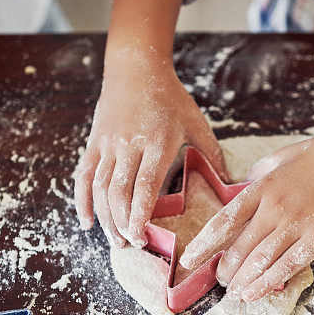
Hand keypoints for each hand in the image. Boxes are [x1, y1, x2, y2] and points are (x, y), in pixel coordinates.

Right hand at [74, 50, 224, 247]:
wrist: (136, 68)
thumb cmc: (171, 98)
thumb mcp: (196, 123)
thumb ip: (212, 154)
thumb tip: (231, 184)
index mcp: (157, 142)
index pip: (145, 185)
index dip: (139, 214)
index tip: (142, 237)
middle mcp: (129, 145)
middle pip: (119, 192)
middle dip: (123, 223)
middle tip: (132, 246)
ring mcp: (108, 144)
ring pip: (100, 188)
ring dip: (105, 218)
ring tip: (115, 242)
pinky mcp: (94, 144)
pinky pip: (84, 176)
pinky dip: (82, 201)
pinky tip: (88, 223)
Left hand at [178, 133, 313, 302]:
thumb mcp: (281, 157)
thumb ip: (259, 173)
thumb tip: (243, 183)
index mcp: (262, 188)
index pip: (224, 221)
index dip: (204, 244)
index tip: (189, 260)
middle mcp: (274, 208)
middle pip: (239, 247)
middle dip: (224, 269)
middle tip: (219, 281)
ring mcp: (296, 225)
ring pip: (259, 261)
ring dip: (242, 282)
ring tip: (233, 293)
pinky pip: (286, 267)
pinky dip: (266, 284)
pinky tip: (253, 295)